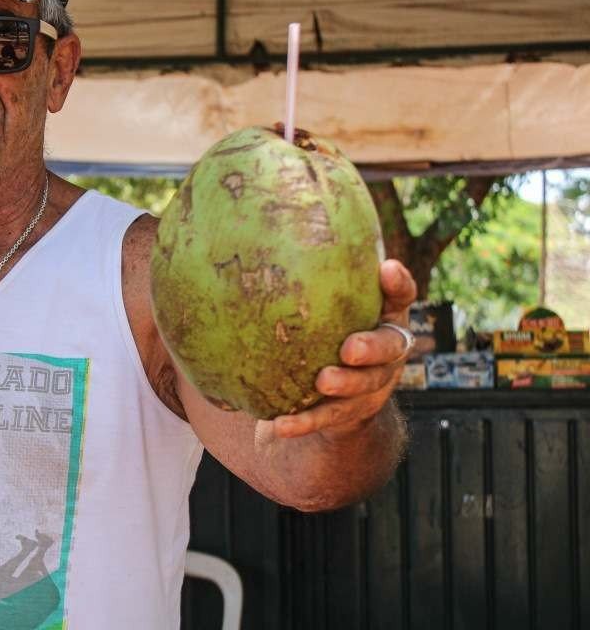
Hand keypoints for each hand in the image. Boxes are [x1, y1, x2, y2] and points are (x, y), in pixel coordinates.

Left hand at [271, 259, 416, 438]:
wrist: (331, 393)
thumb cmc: (321, 329)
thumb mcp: (321, 302)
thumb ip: (305, 274)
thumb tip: (249, 227)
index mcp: (382, 315)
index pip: (400, 295)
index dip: (398, 283)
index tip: (386, 268)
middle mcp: (386, 349)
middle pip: (391, 347)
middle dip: (372, 347)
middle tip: (348, 347)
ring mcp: (372, 384)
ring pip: (365, 387)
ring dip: (344, 385)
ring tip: (321, 381)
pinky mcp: (351, 414)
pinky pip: (328, 420)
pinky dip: (304, 422)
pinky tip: (278, 424)